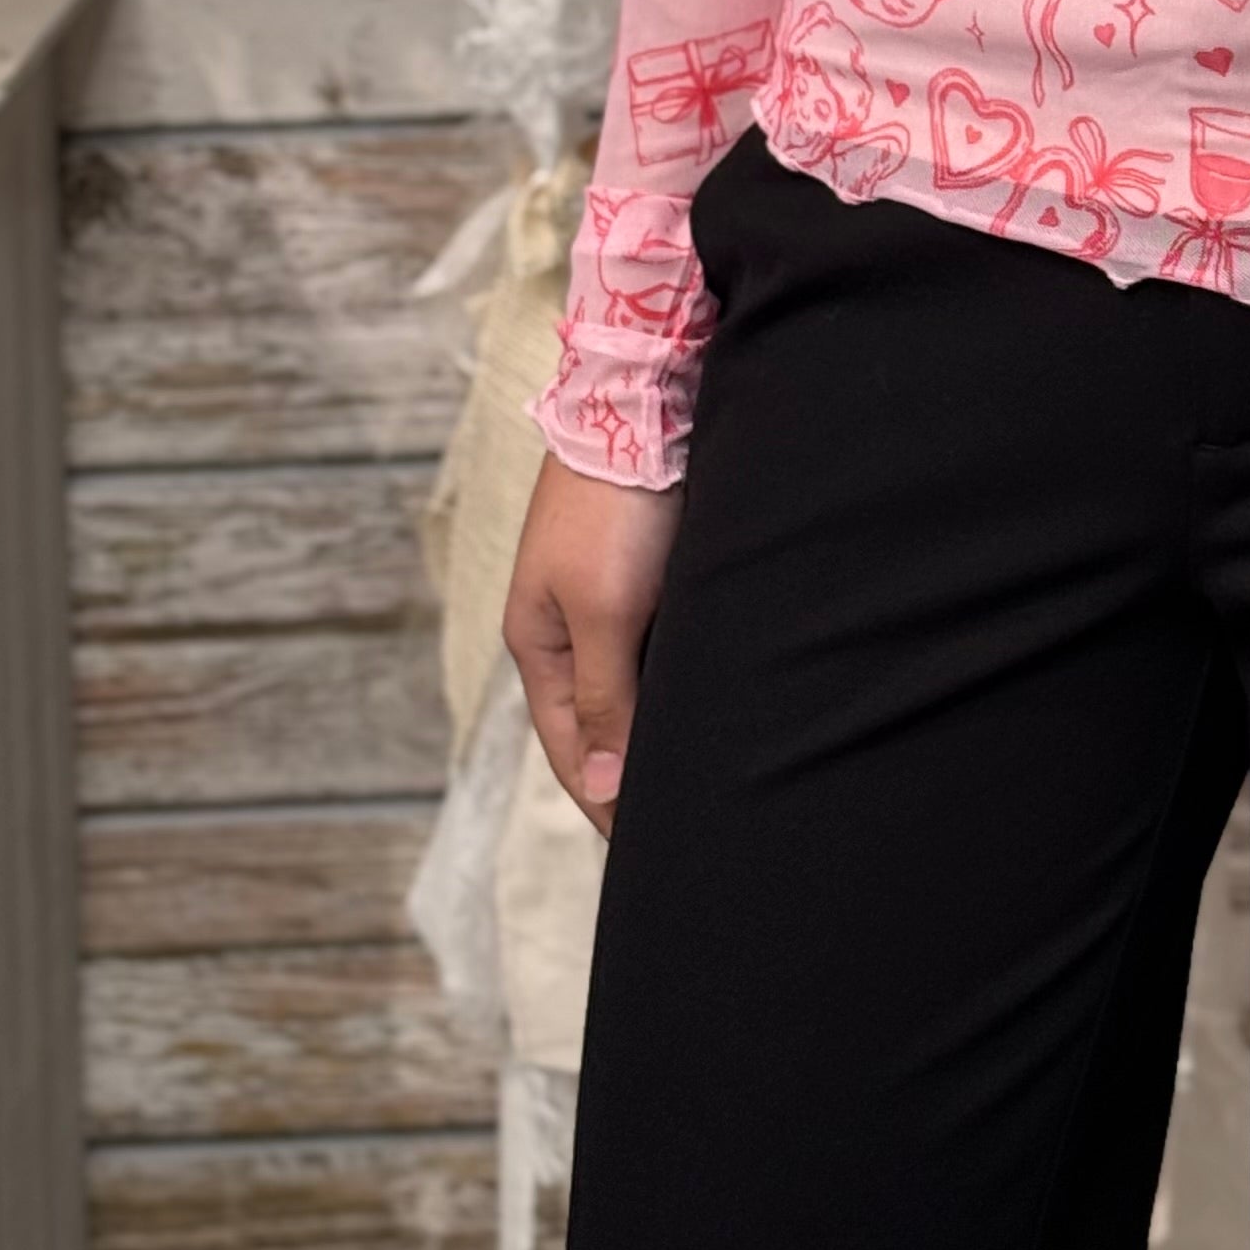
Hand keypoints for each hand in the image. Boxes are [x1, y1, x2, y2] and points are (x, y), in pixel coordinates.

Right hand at [505, 451, 685, 833]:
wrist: (643, 394)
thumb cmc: (617, 506)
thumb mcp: (605, 613)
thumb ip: (604, 700)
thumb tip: (601, 789)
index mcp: (539, 643)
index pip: (571, 751)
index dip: (606, 804)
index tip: (644, 854)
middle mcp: (566, 623)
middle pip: (597, 719)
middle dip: (629, 771)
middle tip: (679, 824)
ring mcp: (602, 590)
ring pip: (631, 679)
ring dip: (656, 722)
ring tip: (700, 771)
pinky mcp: (644, 561)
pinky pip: (658, 639)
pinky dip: (675, 675)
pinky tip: (711, 693)